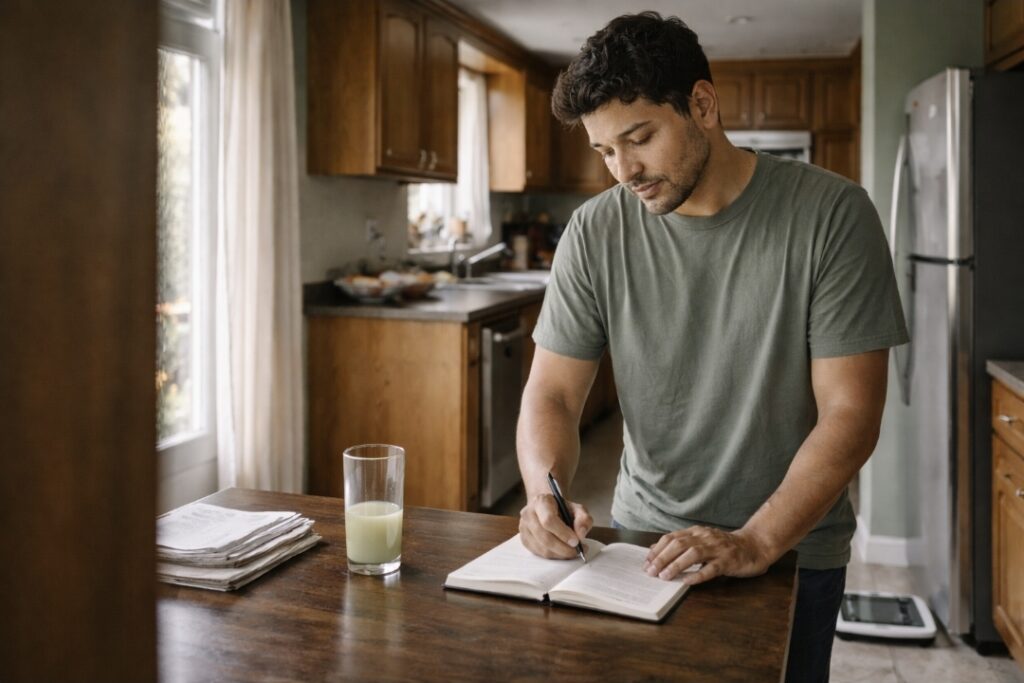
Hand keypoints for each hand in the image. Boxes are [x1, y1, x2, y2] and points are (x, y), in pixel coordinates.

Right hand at [519, 493, 592, 559]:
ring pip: (542, 548)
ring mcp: (524, 528)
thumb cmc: (562, 509)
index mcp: (541, 501)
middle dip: (563, 548)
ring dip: (560, 554)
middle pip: (544, 537)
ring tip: (572, 552)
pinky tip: (563, 551)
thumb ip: (583, 519)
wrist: (547, 508)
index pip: (548, 520)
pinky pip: (539, 553)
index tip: (576, 541)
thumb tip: (581, 535)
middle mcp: (528, 514)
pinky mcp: (524, 539)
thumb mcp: (577, 509)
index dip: (563, 533)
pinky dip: (554, 556)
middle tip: (577, 550)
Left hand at [644, 526, 773, 585]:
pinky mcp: (729, 561)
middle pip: (679, 545)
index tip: (646, 563)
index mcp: (696, 532)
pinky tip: (687, 581)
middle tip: (650, 572)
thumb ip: (681, 544)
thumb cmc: (724, 546)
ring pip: (693, 554)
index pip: (671, 538)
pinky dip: (698, 575)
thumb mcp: (701, 541)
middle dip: (662, 558)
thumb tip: (655, 550)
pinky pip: (711, 568)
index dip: (657, 550)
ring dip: (676, 565)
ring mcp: (717, 548)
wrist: (754, 545)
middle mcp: (705, 537)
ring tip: (664, 576)